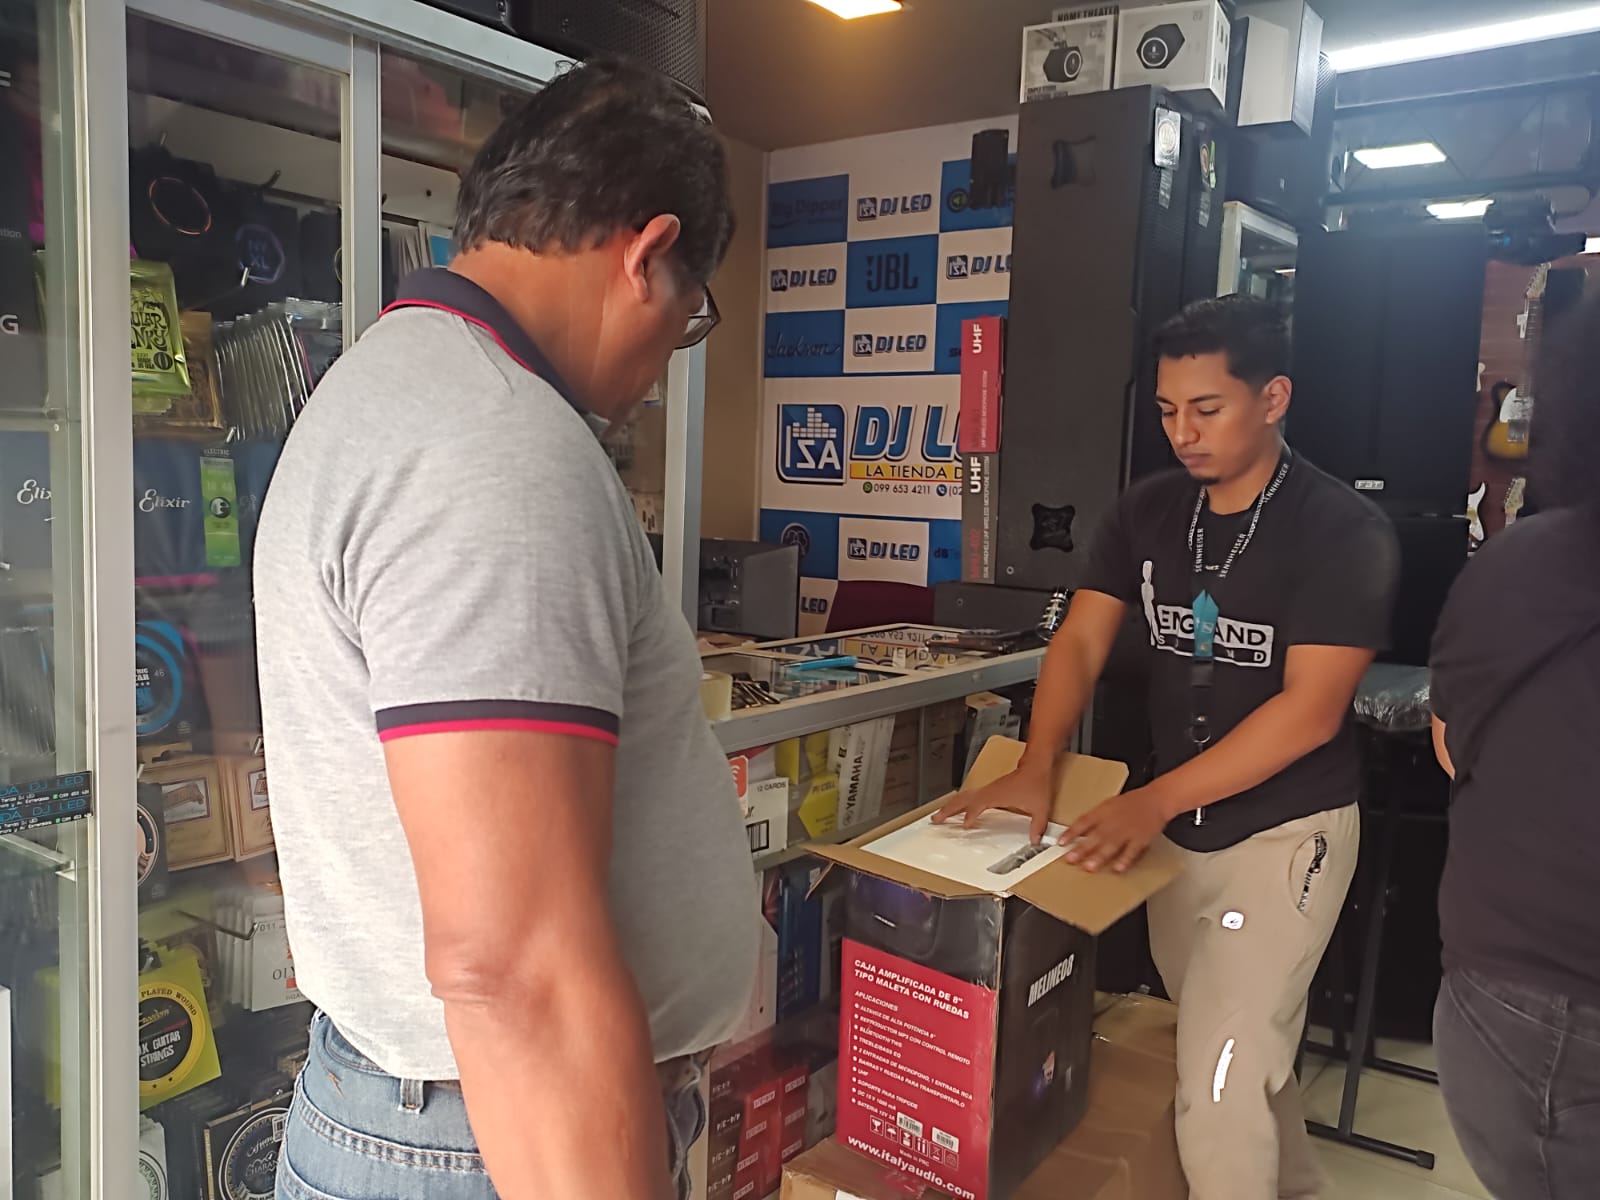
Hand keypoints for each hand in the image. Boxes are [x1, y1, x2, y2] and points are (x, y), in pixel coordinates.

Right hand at [932, 759, 1052, 843]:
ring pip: (964, 797)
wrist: (1036, 765)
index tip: (963, 826)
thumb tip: (1035, 842)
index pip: (977, 807)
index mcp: (996, 796)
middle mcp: (989, 791)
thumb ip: (1037, 827)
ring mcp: (989, 789)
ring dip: (951, 805)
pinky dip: (960, 803)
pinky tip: (959, 809)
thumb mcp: (1041, 808)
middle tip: (935, 819)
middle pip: (962, 800)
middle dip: (947, 809)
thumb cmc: (1036, 782)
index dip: (969, 816)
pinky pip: (970, 796)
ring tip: (940, 815)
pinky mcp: (991, 789)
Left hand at [1060, 788, 1168, 873]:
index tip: (1061, 843)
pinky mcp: (1141, 839)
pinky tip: (1118, 868)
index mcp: (1103, 812)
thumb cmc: (1130, 803)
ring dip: (1099, 856)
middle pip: (1095, 836)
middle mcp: (1113, 822)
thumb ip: (1093, 819)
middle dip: (1082, 849)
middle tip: (1070, 859)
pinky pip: (1132, 851)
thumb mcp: (1107, 805)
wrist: (1155, 800)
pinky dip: (1125, 860)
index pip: (1083, 822)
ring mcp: (1127, 831)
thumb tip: (1076, 832)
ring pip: (1112, 845)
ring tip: (1089, 867)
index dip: (1071, 833)